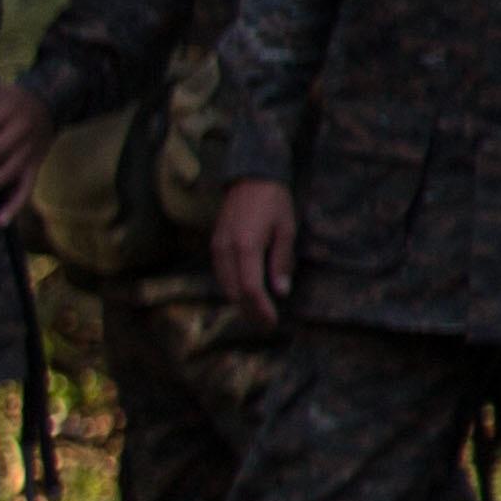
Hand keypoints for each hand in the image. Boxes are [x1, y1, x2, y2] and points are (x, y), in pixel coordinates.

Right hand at [214, 177, 297, 324]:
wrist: (250, 177)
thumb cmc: (273, 201)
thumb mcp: (286, 230)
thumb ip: (281, 261)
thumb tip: (281, 291)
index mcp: (246, 246)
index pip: (249, 288)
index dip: (260, 308)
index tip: (272, 321)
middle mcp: (226, 250)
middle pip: (233, 292)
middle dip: (250, 310)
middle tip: (267, 323)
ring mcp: (217, 248)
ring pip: (224, 285)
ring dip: (240, 302)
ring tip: (258, 312)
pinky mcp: (215, 245)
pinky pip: (221, 275)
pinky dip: (233, 289)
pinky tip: (246, 293)